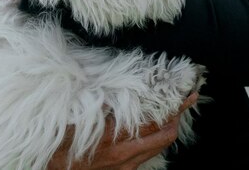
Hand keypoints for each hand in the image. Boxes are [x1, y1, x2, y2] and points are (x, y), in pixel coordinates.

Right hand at [47, 93, 197, 169]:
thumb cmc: (60, 147)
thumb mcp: (74, 122)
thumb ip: (93, 105)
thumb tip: (109, 87)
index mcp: (113, 138)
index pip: (153, 121)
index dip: (171, 107)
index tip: (183, 93)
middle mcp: (124, 154)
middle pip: (163, 135)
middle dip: (178, 116)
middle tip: (188, 98)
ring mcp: (126, 166)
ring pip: (159, 148)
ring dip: (169, 129)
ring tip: (177, 111)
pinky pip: (147, 156)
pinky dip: (156, 140)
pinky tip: (155, 129)